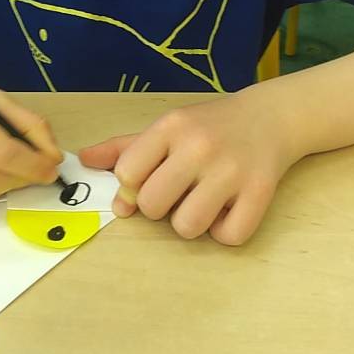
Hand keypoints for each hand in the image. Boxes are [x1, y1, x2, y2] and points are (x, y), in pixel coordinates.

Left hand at [80, 92, 297, 244]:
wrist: (269, 117)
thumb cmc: (209, 126)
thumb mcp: (167, 126)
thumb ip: (125, 148)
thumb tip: (84, 162)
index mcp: (171, 127)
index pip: (127, 173)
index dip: (133, 185)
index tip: (150, 178)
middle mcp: (199, 146)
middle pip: (153, 205)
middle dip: (160, 207)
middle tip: (179, 192)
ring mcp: (231, 170)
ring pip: (187, 227)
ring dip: (191, 223)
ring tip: (203, 201)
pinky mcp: (260, 193)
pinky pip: (227, 237)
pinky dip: (224, 231)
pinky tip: (228, 209)